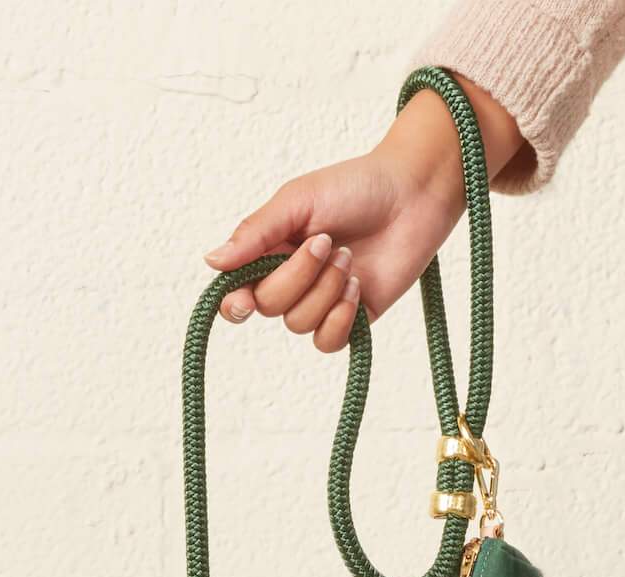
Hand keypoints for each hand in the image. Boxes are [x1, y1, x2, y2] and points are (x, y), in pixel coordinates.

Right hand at [203, 75, 524, 353]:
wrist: (412, 195)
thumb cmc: (355, 187)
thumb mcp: (297, 201)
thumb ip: (255, 233)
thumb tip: (212, 261)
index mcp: (270, 251)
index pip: (237, 293)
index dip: (236, 303)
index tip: (243, 298)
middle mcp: (291, 281)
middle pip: (269, 306)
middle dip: (298, 276)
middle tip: (328, 243)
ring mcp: (321, 302)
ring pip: (299, 324)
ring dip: (326, 290)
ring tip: (350, 258)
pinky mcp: (352, 320)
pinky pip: (328, 341)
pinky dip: (340, 318)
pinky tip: (357, 289)